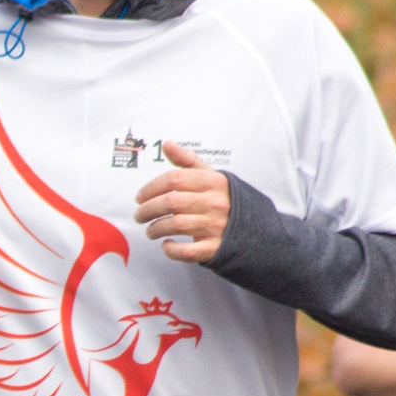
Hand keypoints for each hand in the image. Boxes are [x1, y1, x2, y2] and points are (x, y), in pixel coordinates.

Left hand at [133, 142, 229, 262]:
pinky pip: (188, 251)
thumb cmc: (226, 199)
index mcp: (213, 182)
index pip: (173, 179)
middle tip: (139, 215)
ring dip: (155, 229)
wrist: (255, 228)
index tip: (140, 196)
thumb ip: (187, 161)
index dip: (150, 188)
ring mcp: (216, 226)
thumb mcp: (211, 175)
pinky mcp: (215, 247)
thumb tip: (167, 144)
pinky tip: (167, 245)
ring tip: (150, 230)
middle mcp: (215, 202)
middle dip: (147, 210)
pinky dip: (172, 250)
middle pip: (170, 203)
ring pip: (175, 225)